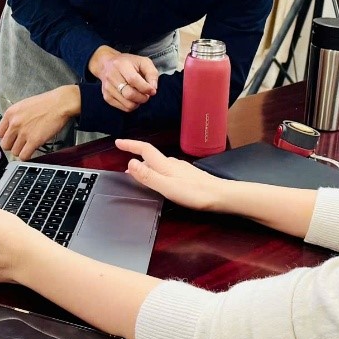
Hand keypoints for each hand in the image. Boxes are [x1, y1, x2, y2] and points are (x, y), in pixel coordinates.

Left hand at [0, 86, 79, 159]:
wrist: (60, 103)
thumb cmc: (46, 103)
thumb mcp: (24, 105)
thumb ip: (15, 117)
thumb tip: (12, 128)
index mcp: (10, 113)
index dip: (6, 137)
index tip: (11, 139)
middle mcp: (14, 123)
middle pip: (5, 144)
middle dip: (12, 145)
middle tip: (20, 144)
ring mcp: (24, 133)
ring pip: (14, 152)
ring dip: (21, 151)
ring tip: (28, 147)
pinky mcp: (34, 140)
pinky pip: (24, 156)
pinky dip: (27, 156)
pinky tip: (31, 151)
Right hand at [89, 46, 158, 111]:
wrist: (107, 64)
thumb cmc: (128, 63)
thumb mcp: (143, 62)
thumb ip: (152, 73)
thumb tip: (153, 88)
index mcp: (121, 65)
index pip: (133, 80)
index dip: (145, 88)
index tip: (153, 91)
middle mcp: (111, 76)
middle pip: (129, 94)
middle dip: (143, 98)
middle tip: (147, 95)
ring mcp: (108, 88)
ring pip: (127, 104)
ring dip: (138, 103)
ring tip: (140, 96)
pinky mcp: (107, 97)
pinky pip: (124, 108)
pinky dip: (132, 105)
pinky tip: (132, 98)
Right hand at [115, 139, 231, 211]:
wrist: (221, 196)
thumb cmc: (194, 193)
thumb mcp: (167, 186)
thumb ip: (148, 175)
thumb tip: (130, 162)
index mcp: (165, 165)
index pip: (145, 150)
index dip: (130, 145)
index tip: (118, 142)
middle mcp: (173, 163)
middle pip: (151, 157)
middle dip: (136, 158)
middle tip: (125, 167)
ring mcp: (181, 168)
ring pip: (159, 164)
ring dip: (147, 167)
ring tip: (139, 175)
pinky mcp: (187, 175)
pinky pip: (167, 170)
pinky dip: (158, 172)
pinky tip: (160, 181)